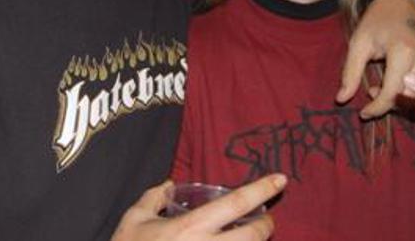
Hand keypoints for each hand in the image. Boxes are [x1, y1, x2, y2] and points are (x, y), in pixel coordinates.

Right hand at [110, 174, 284, 240]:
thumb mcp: (134, 220)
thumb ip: (152, 197)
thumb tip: (169, 183)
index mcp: (190, 227)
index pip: (236, 203)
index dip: (262, 189)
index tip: (281, 179)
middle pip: (254, 236)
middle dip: (266, 225)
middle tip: (265, 219)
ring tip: (250, 237)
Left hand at [338, 0, 414, 117]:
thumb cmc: (376, 19)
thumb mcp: (358, 43)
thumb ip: (349, 73)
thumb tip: (341, 100)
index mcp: (403, 52)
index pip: (392, 94)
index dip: (376, 108)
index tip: (362, 113)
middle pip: (408, 98)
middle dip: (387, 102)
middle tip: (370, 90)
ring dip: (400, 98)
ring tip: (382, 84)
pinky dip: (413, 92)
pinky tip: (396, 81)